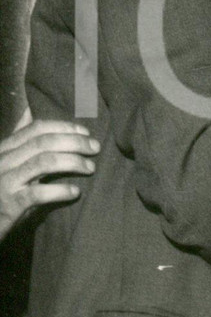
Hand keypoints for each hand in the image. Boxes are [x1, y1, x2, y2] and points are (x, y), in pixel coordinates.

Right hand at [0, 115, 99, 241]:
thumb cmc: (1, 192)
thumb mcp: (7, 164)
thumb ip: (19, 142)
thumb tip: (28, 111)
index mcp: (4, 149)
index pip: (36, 129)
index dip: (64, 127)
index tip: (87, 132)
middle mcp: (2, 161)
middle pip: (43, 142)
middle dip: (74, 142)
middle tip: (95, 148)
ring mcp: (4, 182)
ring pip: (43, 162)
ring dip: (72, 162)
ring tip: (91, 167)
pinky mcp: (9, 204)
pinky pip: (37, 193)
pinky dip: (60, 191)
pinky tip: (75, 192)